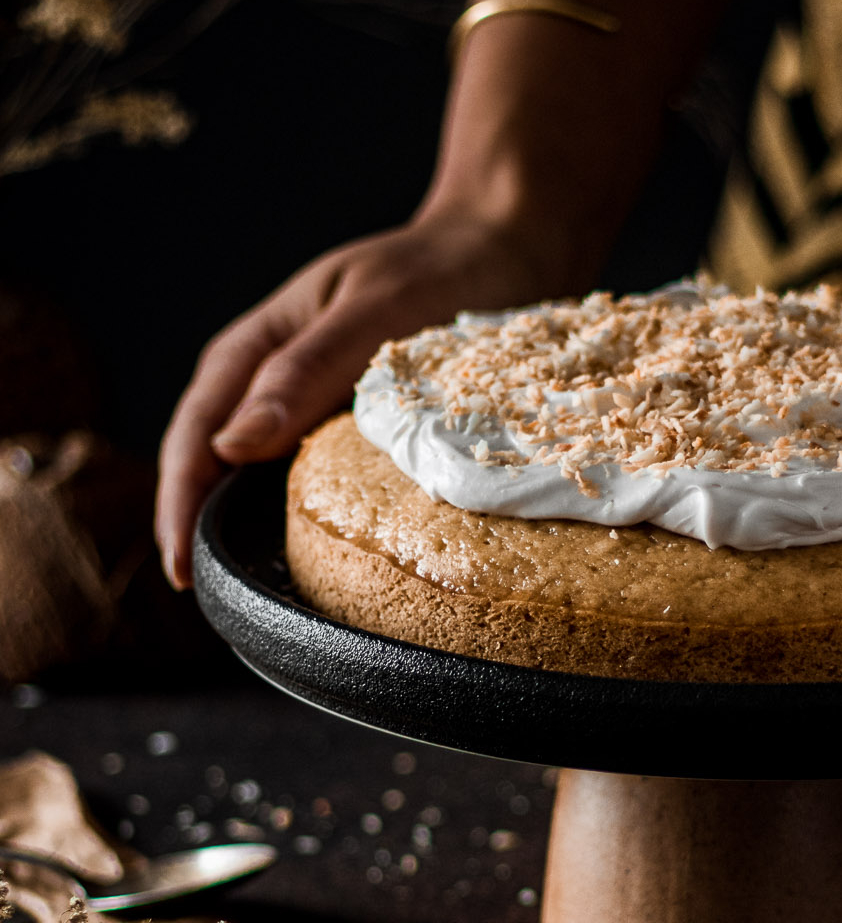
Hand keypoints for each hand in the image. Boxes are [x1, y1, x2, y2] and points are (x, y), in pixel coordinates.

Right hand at [154, 214, 568, 589]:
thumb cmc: (438, 268)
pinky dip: (305, 506)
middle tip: (211, 596)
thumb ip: (304, 372)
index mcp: (256, 346)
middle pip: (213, 460)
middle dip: (201, 525)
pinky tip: (322, 548)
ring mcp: (308, 398)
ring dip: (249, 520)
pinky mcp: (350, 415)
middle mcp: (271, 375)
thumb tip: (230, 446)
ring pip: (257, 469)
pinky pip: (311, 467)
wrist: (501, 248)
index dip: (180, 506)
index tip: (187, 571)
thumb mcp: (372, 313)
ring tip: (256, 586)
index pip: (195, 436)